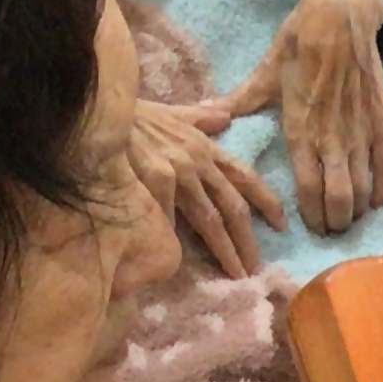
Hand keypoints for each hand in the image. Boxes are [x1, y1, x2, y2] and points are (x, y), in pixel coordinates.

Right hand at [128, 99, 282, 276]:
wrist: (99, 107)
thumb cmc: (133, 113)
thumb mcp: (173, 112)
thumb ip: (200, 118)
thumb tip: (224, 116)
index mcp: (206, 146)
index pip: (246, 177)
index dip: (268, 203)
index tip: (283, 226)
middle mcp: (199, 159)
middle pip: (233, 206)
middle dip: (248, 239)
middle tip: (256, 268)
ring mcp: (179, 170)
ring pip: (210, 219)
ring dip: (225, 250)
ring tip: (235, 274)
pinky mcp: (155, 178)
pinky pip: (169, 218)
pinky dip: (175, 239)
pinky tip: (180, 260)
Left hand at [200, 0, 382, 234]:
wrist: (341, 15)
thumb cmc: (298, 41)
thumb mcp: (265, 71)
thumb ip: (239, 100)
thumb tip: (204, 115)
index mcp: (300, 127)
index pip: (308, 186)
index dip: (310, 213)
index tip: (309, 226)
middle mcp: (332, 136)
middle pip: (339, 197)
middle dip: (335, 220)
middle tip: (330, 228)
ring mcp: (360, 131)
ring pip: (362, 187)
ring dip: (356, 209)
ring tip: (348, 218)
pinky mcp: (382, 122)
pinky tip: (377, 201)